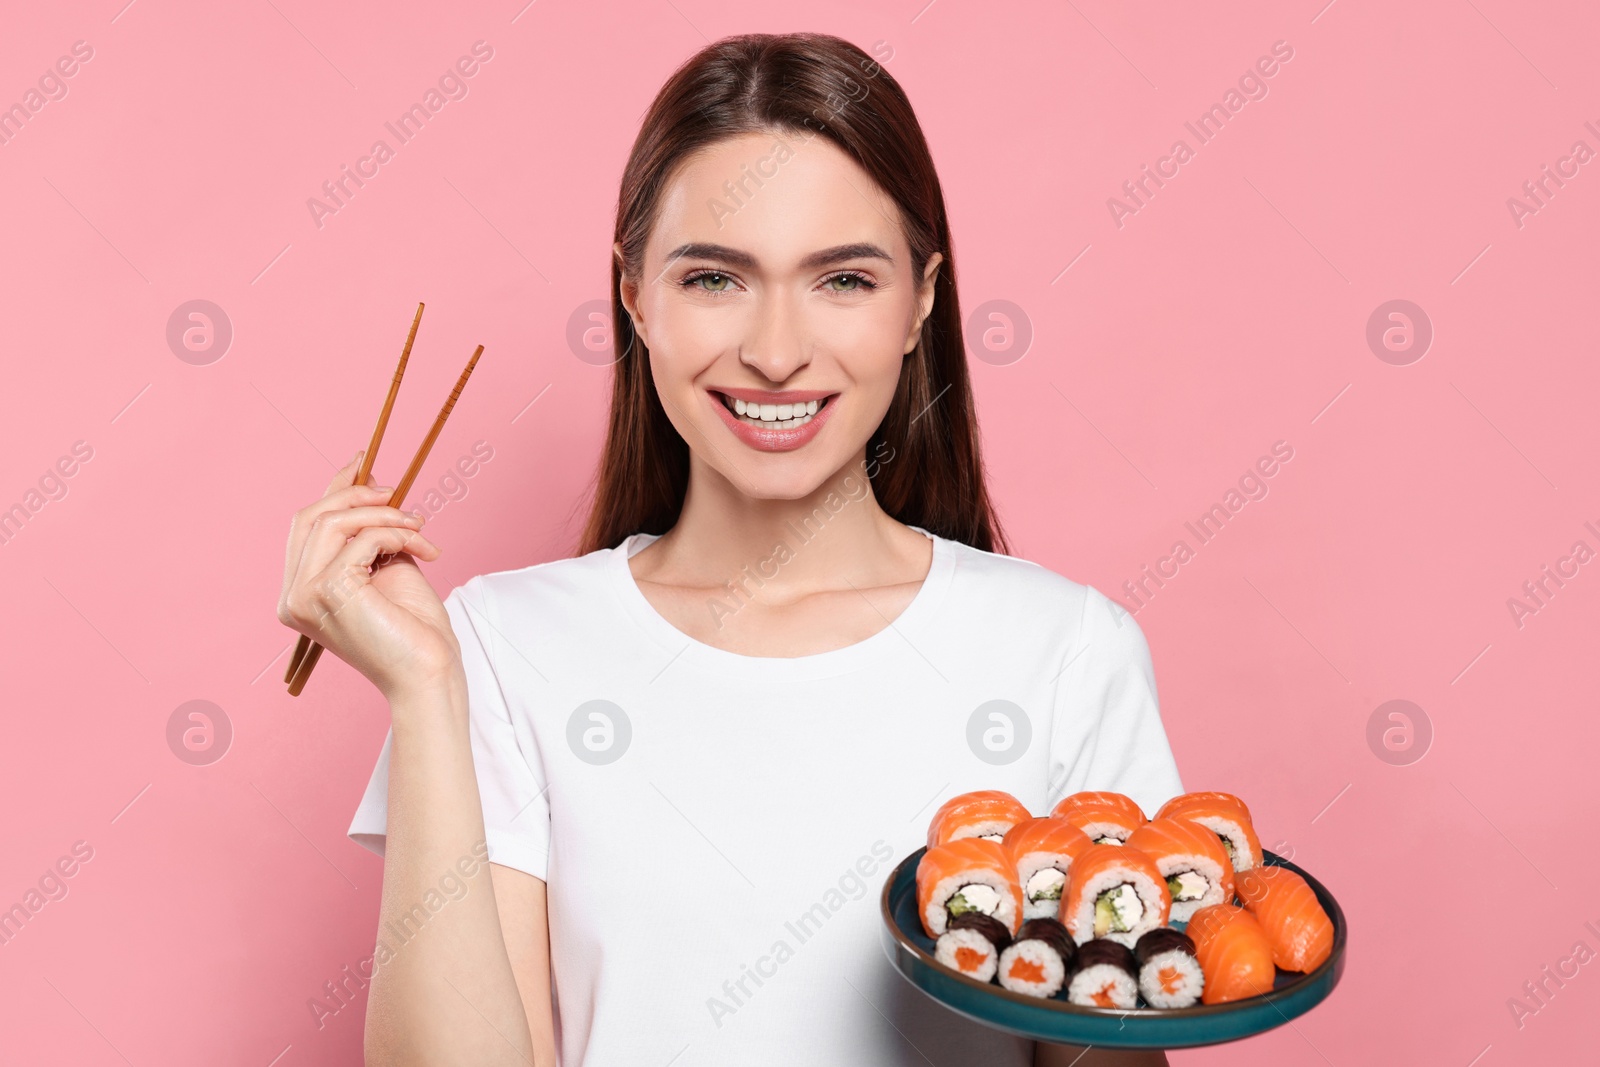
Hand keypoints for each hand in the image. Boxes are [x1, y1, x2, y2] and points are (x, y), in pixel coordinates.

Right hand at [277, 451, 459, 699]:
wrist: (429, 673)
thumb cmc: (413, 630)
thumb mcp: (387, 568)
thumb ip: (371, 533)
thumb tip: (371, 485)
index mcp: (299, 594)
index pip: (305, 526)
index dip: (332, 489)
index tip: (362, 461)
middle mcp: (293, 597)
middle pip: (310, 517)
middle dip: (356, 495)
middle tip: (397, 495)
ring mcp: (305, 596)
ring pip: (333, 522)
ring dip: (384, 515)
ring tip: (419, 527)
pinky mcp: (329, 592)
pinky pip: (363, 539)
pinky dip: (397, 534)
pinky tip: (424, 548)